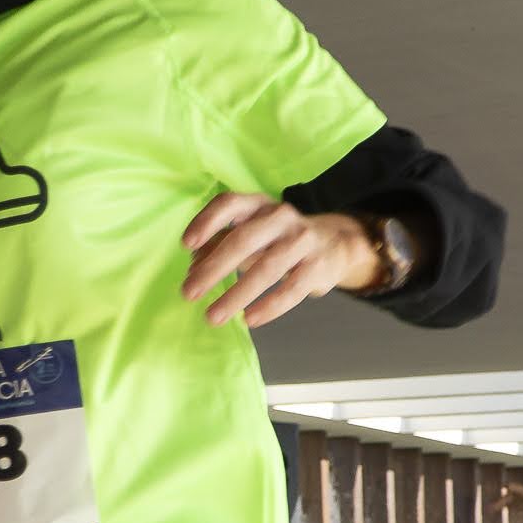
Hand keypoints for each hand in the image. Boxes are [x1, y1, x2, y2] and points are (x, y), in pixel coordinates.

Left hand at [180, 194, 380, 329]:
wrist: (335, 244)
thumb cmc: (278, 240)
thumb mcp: (250, 234)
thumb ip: (220, 245)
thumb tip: (193, 269)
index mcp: (258, 205)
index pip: (230, 204)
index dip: (207, 222)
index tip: (186, 245)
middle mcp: (280, 217)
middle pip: (244, 239)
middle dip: (214, 268)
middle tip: (189, 292)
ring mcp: (302, 240)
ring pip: (267, 268)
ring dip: (236, 294)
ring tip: (212, 316)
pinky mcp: (318, 266)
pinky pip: (291, 289)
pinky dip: (269, 306)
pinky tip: (249, 319)